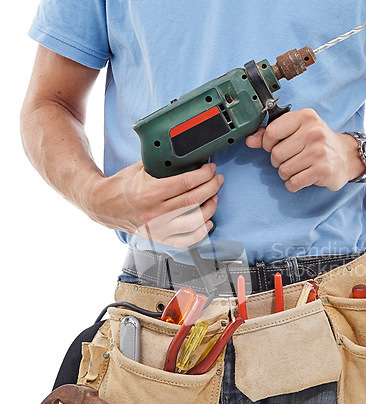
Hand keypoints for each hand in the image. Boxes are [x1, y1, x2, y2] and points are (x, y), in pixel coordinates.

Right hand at [85, 161, 223, 247]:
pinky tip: (208, 222)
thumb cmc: (122, 186)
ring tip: (214, 197)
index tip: (210, 169)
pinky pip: (185, 241)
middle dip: (211, 188)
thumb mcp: (140, 168)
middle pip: (194, 200)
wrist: (103, 206)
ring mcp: (158, 228)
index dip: (203, 175)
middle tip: (217, 180)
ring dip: (210, 208)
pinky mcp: (159, 238)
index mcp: (151, 192)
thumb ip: (162, 164)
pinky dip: (200, 233)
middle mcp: (156, 212)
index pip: (186, 183)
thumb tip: (186, 156)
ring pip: (193, 221)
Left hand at [246, 108, 363, 191]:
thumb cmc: (317, 142)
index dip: (268, 144)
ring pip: (283, 170)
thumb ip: (271, 134)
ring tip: (298, 168)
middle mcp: (314, 132)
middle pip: (276, 154)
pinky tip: (302, 178)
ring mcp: (319, 152)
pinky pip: (294, 182)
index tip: (275, 146)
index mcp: (305, 117)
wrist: (346, 156)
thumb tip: (249, 140)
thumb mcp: (297, 130)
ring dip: (286, 174)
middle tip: (290, 159)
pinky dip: (293, 184)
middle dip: (278, 162)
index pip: (271, 132)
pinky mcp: (323, 170)